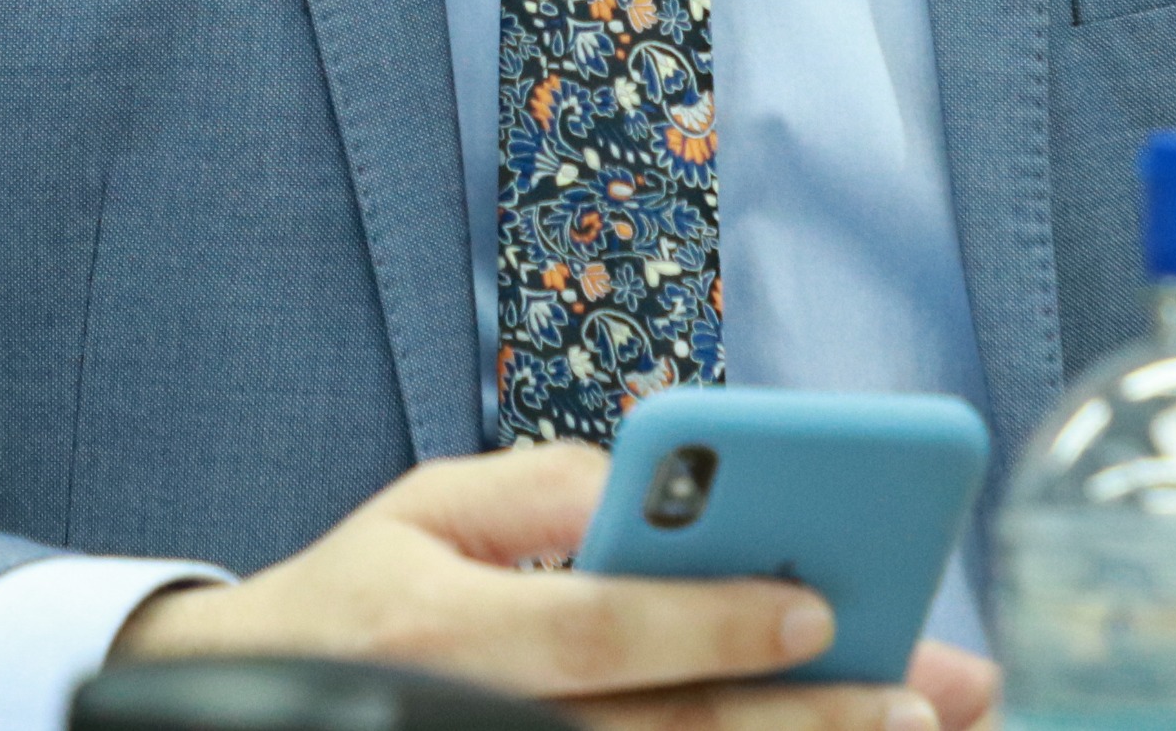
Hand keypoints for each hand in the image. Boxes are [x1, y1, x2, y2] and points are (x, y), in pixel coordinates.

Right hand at [110, 443, 1000, 729]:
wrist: (255, 708)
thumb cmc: (360, 595)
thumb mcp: (420, 506)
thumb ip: (534, 487)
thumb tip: (646, 468)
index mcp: (441, 624)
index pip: (595, 630)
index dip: (708, 622)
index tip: (820, 600)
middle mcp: (479, 717)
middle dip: (802, 718)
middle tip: (919, 699)